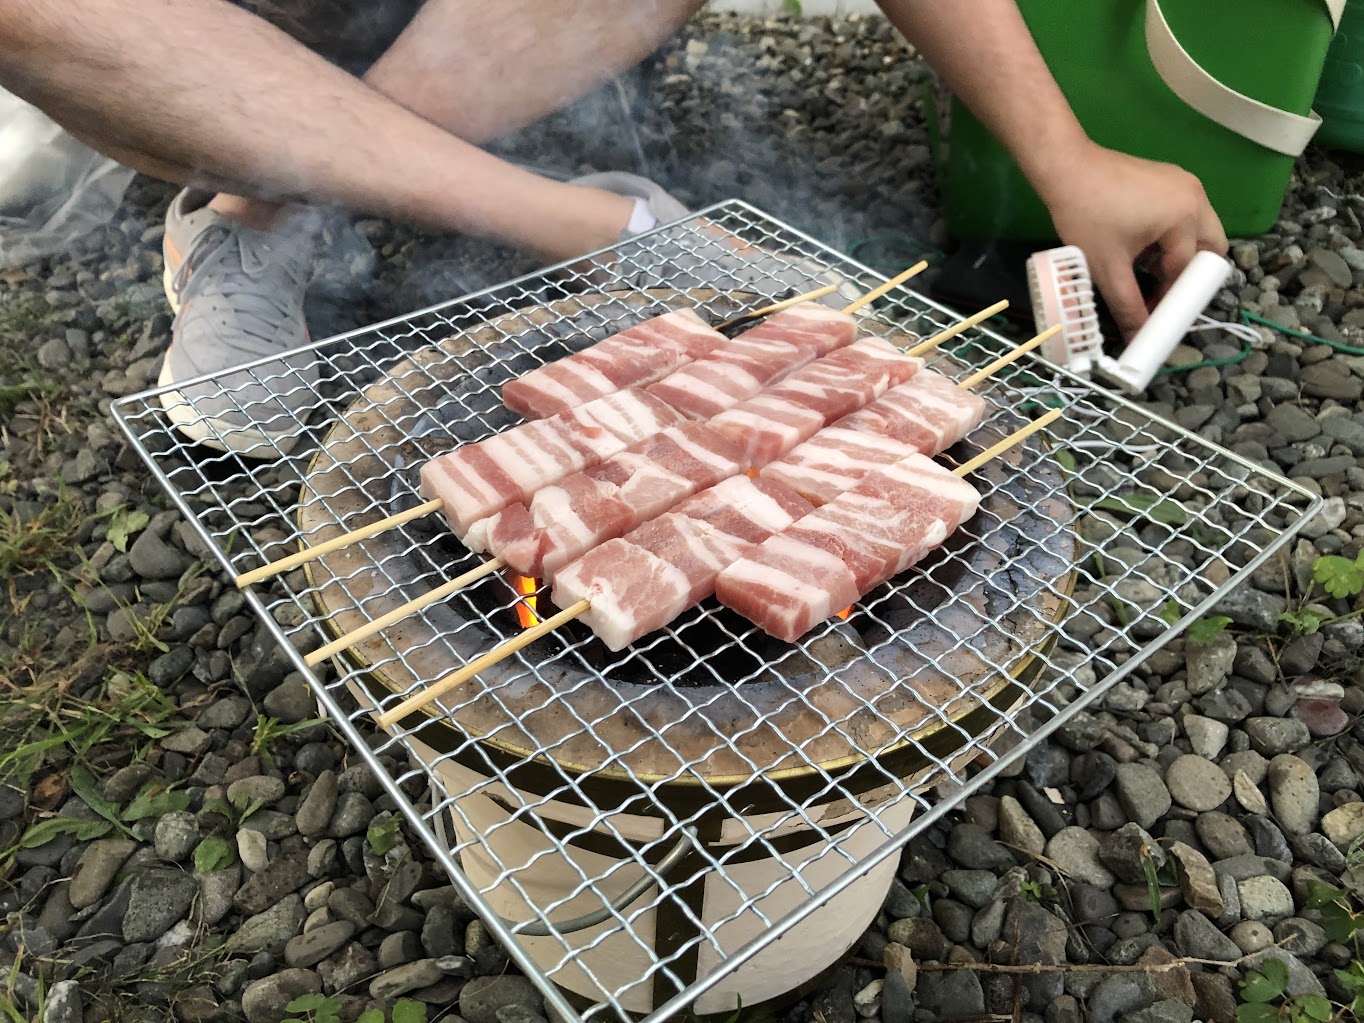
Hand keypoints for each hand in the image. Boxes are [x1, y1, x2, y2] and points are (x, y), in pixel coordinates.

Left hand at [1036, 142, 1227, 338]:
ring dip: (1177, 255)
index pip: (1188, 270)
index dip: (1172, 298)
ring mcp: (1185, 183)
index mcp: (1186, 216)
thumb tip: (1137, 335)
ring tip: (1143, 269)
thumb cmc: (1086, 215)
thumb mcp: (1107, 267)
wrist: (1065, 168)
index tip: (1154, 314)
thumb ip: (1127, 305)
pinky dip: (1169, 236)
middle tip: (1161, 292)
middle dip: (1189, 275)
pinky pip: (1182, 214)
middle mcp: (1196, 196)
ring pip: (1197, 231)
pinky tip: (1139, 245)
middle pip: (1210, 247)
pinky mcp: (1170, 178)